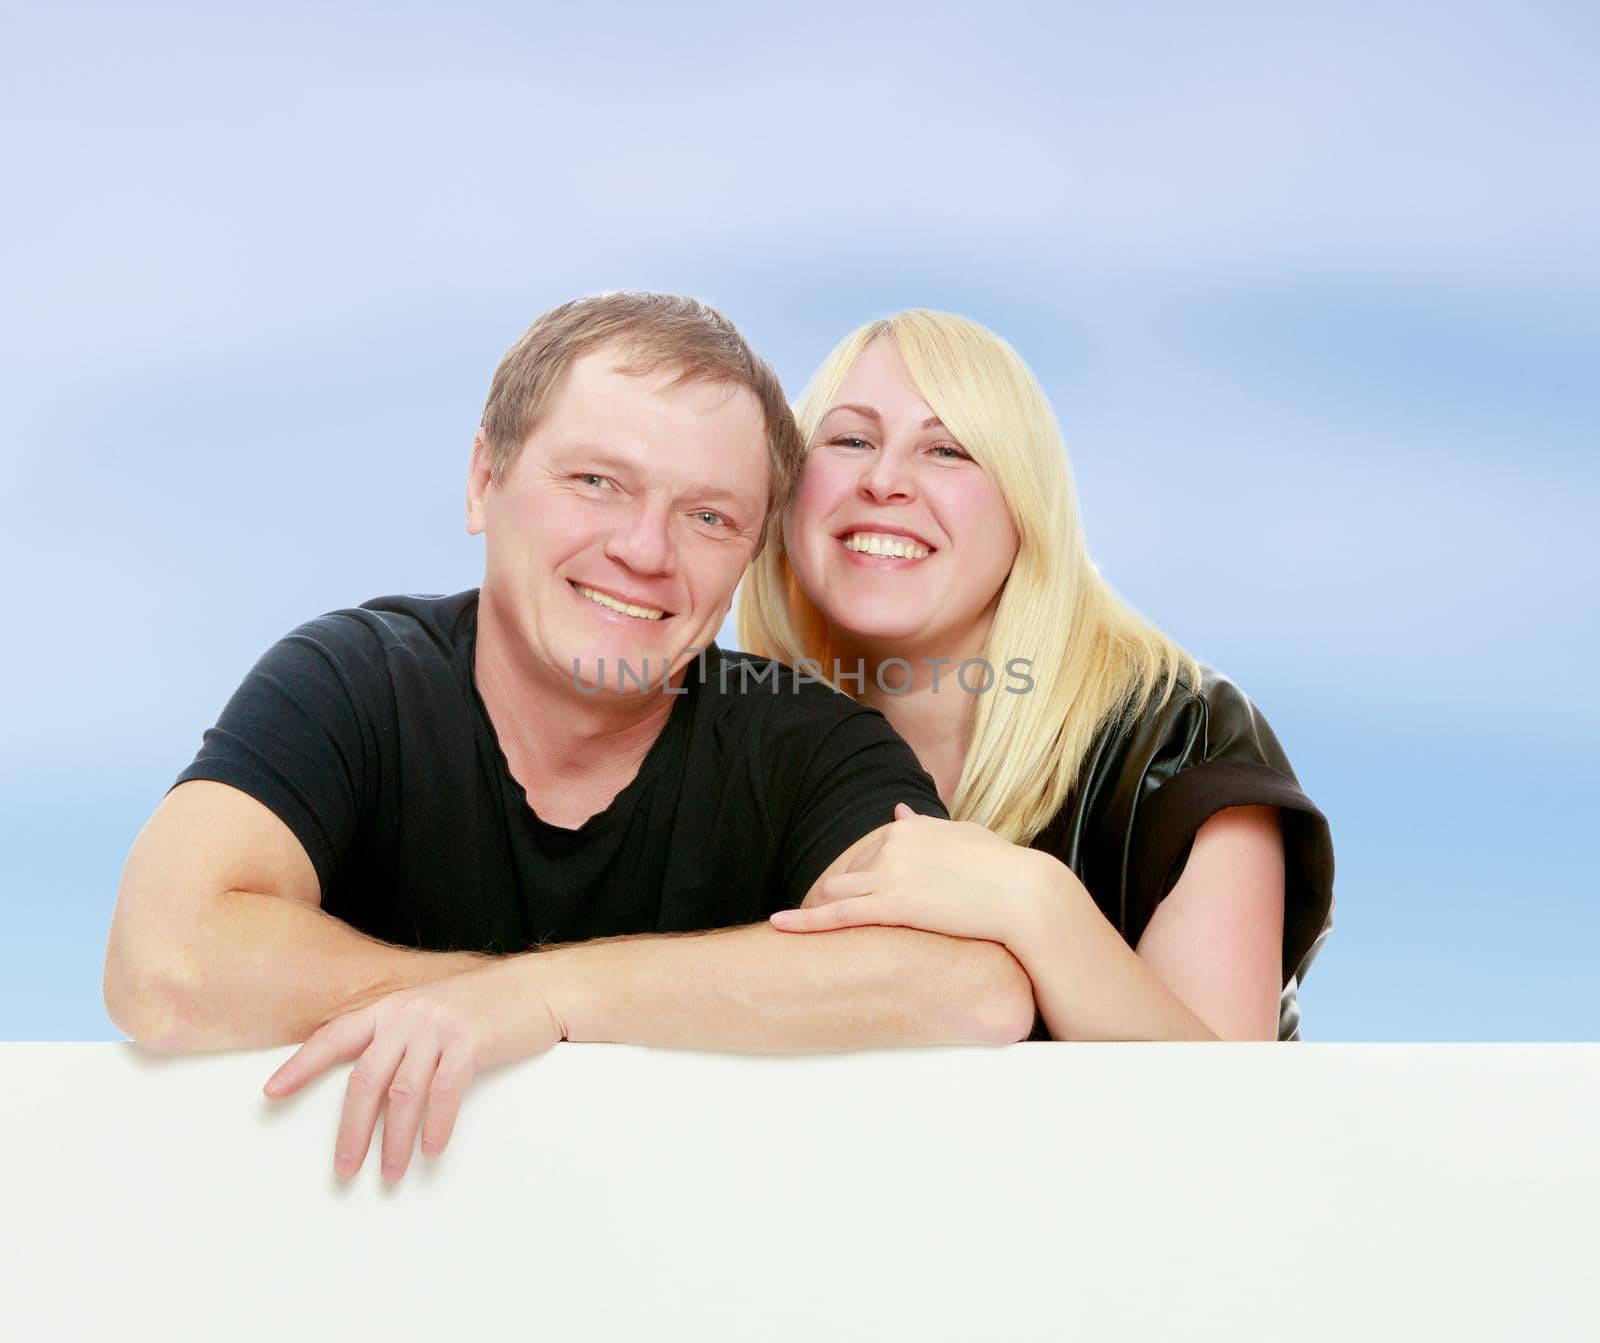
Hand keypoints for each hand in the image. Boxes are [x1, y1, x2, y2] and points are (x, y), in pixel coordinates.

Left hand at [262, 955, 562, 1181]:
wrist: (537, 989)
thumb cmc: (485, 1006)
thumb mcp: (432, 1010)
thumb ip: (399, 1036)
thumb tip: (369, 1084)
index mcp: (391, 1007)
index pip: (333, 1037)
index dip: (300, 1066)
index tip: (271, 1094)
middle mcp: (407, 1014)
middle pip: (364, 1079)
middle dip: (350, 1130)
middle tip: (344, 1169)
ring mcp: (439, 1026)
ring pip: (402, 1094)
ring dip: (393, 1141)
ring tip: (389, 1173)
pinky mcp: (470, 1041)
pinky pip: (444, 1094)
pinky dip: (435, 1127)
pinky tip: (430, 1150)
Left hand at [770, 803, 1068, 947]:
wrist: (1024, 896)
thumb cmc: (1001, 870)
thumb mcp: (961, 836)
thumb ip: (925, 824)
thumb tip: (897, 810)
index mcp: (906, 827)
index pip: (865, 853)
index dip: (857, 878)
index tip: (850, 894)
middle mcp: (891, 845)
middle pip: (845, 872)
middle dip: (831, 894)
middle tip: (816, 917)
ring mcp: (890, 875)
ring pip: (834, 891)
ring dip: (814, 908)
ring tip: (791, 926)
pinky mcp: (891, 906)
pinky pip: (836, 914)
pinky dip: (805, 921)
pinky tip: (780, 927)